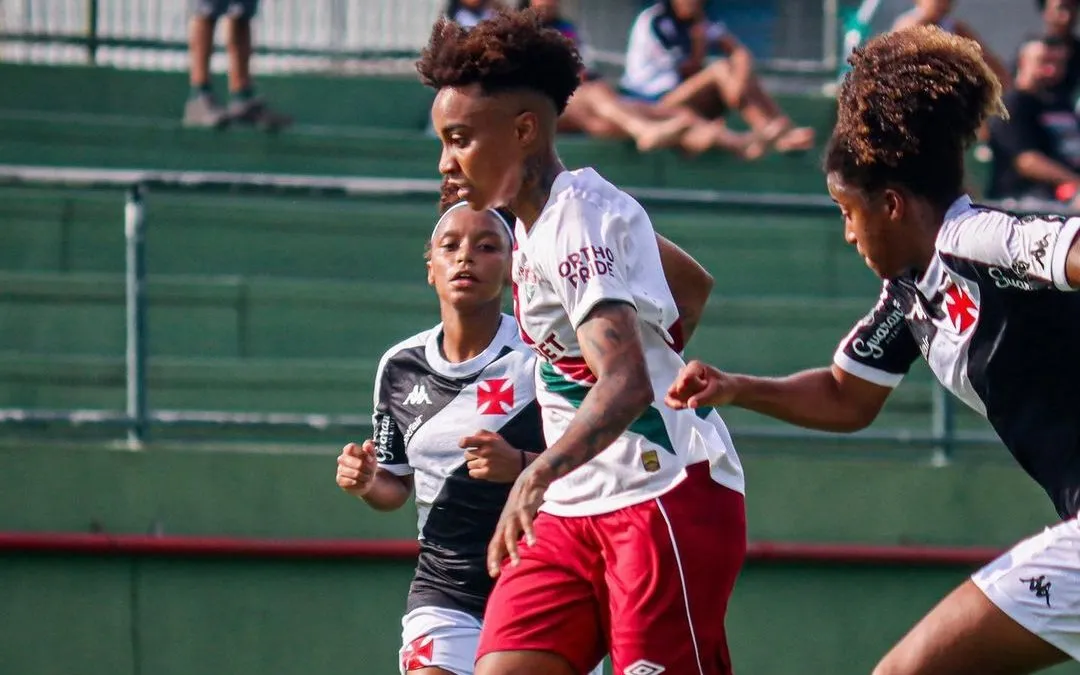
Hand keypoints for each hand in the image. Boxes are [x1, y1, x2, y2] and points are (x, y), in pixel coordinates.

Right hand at [336, 440, 376, 496]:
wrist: (367, 480)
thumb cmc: (369, 465)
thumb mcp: (372, 456)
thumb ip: (371, 449)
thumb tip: (368, 444)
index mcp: (349, 450)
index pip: (350, 447)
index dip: (361, 453)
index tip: (371, 460)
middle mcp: (342, 459)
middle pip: (349, 460)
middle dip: (363, 467)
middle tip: (371, 471)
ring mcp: (340, 469)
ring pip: (350, 472)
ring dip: (363, 476)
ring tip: (368, 478)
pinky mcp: (340, 480)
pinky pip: (348, 481)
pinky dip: (358, 483)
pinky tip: (363, 483)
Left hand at [461, 430, 525, 482]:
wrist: (518, 464)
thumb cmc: (505, 449)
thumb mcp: (496, 437)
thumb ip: (483, 433)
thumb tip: (471, 435)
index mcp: (487, 441)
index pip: (466, 441)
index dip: (463, 443)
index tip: (463, 445)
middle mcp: (486, 451)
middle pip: (467, 454)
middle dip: (472, 455)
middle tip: (481, 456)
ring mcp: (486, 463)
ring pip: (469, 464)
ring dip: (475, 464)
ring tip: (484, 463)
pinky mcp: (487, 473)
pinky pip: (472, 473)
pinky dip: (476, 472)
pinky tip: (483, 470)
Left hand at [486, 461, 550, 577]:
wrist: (530, 479)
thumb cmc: (523, 503)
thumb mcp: (517, 519)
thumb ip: (515, 533)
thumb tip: (514, 550)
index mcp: (503, 526)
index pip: (494, 545)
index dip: (492, 559)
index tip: (493, 574)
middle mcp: (506, 522)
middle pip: (497, 542)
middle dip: (496, 558)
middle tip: (495, 573)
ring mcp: (514, 515)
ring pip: (510, 535)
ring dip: (512, 550)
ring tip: (516, 564)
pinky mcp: (525, 509)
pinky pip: (527, 523)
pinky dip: (529, 533)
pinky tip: (533, 543)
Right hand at [665, 360, 737, 409]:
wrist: (728, 391)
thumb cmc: (724, 388)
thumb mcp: (716, 392)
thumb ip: (703, 398)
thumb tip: (689, 404)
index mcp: (694, 366)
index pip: (684, 376)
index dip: (682, 384)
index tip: (681, 390)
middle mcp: (685, 372)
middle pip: (676, 385)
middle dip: (681, 395)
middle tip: (686, 404)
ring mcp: (682, 382)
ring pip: (673, 392)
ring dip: (677, 400)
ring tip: (684, 406)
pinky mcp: (681, 391)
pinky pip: (673, 398)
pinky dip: (675, 403)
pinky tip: (682, 407)